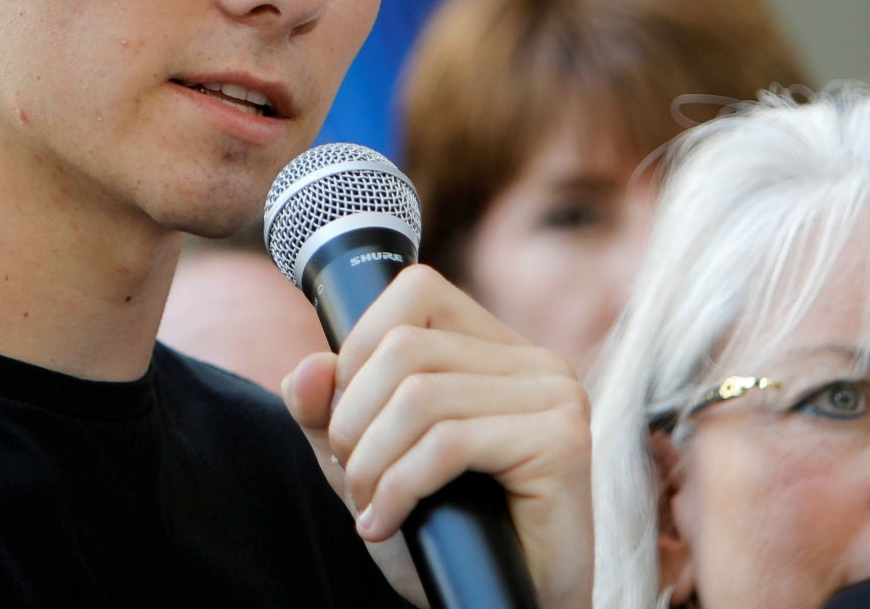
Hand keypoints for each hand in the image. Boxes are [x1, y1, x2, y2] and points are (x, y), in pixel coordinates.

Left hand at [281, 266, 593, 608]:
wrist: (503, 606)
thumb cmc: (444, 533)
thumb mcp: (367, 462)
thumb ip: (327, 413)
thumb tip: (307, 368)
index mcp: (495, 347)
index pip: (415, 292)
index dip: (358, 351)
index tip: (344, 420)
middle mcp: (534, 361)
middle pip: (404, 348)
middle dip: (353, 418)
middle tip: (351, 476)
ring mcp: (555, 396)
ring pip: (421, 396)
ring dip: (372, 460)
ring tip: (368, 505)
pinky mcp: (563, 442)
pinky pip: (449, 443)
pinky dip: (399, 486)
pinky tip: (387, 521)